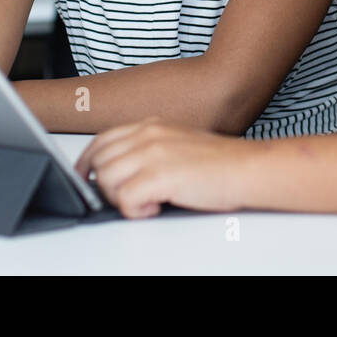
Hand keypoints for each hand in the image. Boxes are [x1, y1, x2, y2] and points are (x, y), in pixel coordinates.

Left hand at [74, 117, 249, 217]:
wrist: (249, 168)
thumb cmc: (220, 163)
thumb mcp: (177, 144)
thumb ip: (148, 149)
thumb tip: (120, 172)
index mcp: (151, 125)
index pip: (101, 140)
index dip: (88, 163)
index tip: (87, 179)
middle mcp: (148, 134)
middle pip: (99, 161)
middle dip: (106, 186)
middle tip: (128, 198)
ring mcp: (153, 153)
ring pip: (107, 181)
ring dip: (122, 199)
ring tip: (148, 202)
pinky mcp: (160, 175)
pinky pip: (125, 199)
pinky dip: (136, 210)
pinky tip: (156, 207)